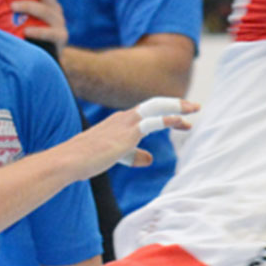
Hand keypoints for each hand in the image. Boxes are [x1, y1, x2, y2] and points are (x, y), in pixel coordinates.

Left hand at [13, 0, 68, 54]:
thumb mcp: (19, 21)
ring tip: (12, 6)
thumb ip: (9, 10)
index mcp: (45, 2)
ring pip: (46, 10)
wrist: (44, 63)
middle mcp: (54, 9)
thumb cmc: (27, 39)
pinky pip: (51, 32)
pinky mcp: (61, 38)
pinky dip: (38, 31)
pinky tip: (27, 31)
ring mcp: (59, 23)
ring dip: (29, 6)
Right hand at [72, 99, 197, 174]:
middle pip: (155, 104)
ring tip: (194, 110)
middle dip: (177, 104)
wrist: (70, 161)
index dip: (167, 115)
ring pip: (156, 107)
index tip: (183, 122)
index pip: (148, 113)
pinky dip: (168, 119)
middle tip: (196, 107)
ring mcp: (125, 123)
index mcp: (120, 122)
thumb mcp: (116, 156)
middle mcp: (124, 118)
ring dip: (177, 107)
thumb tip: (149, 159)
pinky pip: (152, 122)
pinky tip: (181, 120)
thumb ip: (134, 155)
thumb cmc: (88, 160)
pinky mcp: (127, 133)